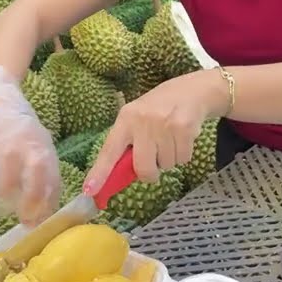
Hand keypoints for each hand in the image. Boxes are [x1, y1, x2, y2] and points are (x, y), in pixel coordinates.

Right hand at [0, 66, 60, 225]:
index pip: (50, 183)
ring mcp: (1, 146)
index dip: (46, 206)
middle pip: (32, 185)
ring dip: (3, 201)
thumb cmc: (20, 127)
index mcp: (43, 149)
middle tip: (21, 219)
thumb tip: (48, 206)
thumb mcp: (40, 143)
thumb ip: (45, 170)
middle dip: (28, 207)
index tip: (39, 222)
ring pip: (5, 182)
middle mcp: (25, 148)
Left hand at [84, 69, 227, 193]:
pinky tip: (182, 138)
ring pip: (166, 166)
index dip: (99, 172)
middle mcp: (143, 121)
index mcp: (126, 118)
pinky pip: (182, 159)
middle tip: (155, 163)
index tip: (89, 190)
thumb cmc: (159, 108)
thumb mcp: (138, 118)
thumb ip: (128, 144)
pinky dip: (183, 154)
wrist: (192, 90)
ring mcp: (164, 125)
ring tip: (171, 139)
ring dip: (169, 159)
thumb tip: (119, 177)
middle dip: (150, 173)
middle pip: (143, 168)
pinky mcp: (185, 128)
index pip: (109, 150)